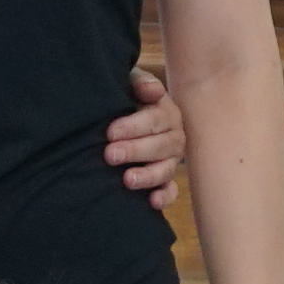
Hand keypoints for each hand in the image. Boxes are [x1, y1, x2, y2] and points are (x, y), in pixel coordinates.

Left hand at [104, 62, 191, 203]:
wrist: (123, 119)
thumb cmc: (127, 99)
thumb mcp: (132, 84)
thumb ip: (140, 82)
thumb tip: (148, 89)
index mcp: (166, 112)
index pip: (156, 119)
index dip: (134, 126)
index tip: (111, 132)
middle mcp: (173, 137)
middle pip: (161, 145)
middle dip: (135, 151)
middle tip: (110, 155)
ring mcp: (171, 160)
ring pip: (166, 169)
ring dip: (148, 175)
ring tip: (127, 180)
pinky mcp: (165, 180)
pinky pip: (171, 191)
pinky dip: (164, 197)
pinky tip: (152, 202)